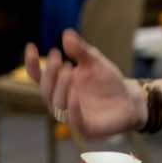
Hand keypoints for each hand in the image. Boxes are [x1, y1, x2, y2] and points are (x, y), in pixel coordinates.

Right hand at [24, 29, 144, 138]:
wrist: (130, 101)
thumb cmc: (108, 82)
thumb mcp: (95, 62)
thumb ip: (81, 50)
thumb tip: (67, 34)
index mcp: (59, 85)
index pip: (39, 76)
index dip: (32, 64)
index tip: (31, 47)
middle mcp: (61, 101)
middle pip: (46, 90)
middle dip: (49, 74)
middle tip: (57, 58)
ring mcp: (71, 116)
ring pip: (56, 105)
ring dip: (60, 87)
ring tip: (68, 70)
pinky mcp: (86, 129)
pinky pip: (74, 120)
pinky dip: (72, 108)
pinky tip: (74, 93)